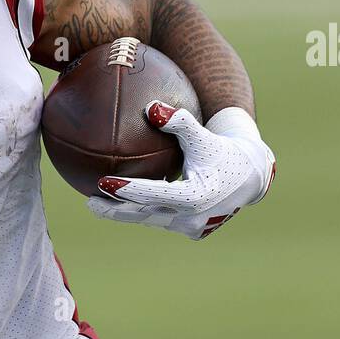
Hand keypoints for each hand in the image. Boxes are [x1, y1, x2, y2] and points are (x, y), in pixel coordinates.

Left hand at [87, 103, 275, 239]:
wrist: (250, 175)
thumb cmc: (223, 150)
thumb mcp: (204, 135)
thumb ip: (179, 122)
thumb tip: (151, 107)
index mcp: (196, 196)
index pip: (154, 194)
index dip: (127, 190)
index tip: (102, 182)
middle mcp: (192, 217)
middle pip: (144, 215)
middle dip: (114, 210)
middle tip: (89, 201)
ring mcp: (192, 227)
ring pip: (150, 219)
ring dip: (124, 213)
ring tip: (95, 204)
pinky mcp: (191, 231)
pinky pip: (160, 219)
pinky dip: (142, 211)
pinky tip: (119, 204)